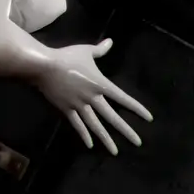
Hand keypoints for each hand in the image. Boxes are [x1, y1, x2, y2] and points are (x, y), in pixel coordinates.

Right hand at [35, 39, 152, 154]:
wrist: (44, 66)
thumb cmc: (66, 57)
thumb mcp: (85, 51)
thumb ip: (100, 49)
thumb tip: (110, 41)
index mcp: (100, 84)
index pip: (122, 98)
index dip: (136, 108)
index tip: (148, 118)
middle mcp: (92, 98)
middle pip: (112, 117)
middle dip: (126, 130)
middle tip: (138, 142)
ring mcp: (79, 105)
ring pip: (95, 125)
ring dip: (106, 139)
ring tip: (115, 152)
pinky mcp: (66, 109)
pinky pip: (77, 124)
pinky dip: (84, 134)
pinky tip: (90, 145)